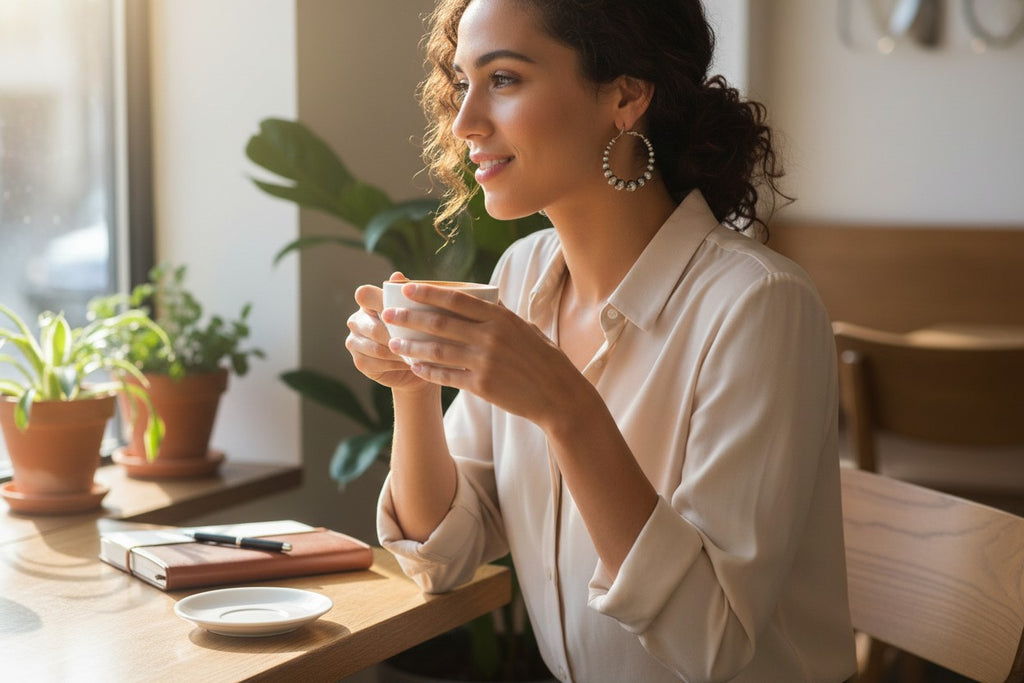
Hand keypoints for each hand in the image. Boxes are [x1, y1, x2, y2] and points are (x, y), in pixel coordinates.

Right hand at [345, 273, 433, 393]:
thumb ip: (407, 296)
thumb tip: (397, 275)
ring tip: (417, 353)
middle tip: (419, 340)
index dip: (378, 300)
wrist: (419, 363)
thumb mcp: (418, 313)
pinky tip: (408, 364)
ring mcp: (354, 341)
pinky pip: (376, 363)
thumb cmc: (419, 331)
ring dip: (399, 352)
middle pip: (373, 327)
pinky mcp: (359, 362)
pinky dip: (395, 365)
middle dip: (397, 335)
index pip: (364, 294)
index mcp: (369, 303)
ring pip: (376, 347)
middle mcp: (357, 320)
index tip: (399, 311)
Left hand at [380, 282, 587, 426]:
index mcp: (500, 318)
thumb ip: (500, 315)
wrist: (559, 395)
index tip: (406, 288)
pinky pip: (447, 376)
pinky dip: (428, 371)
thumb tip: (478, 299)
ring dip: (412, 346)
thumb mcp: (525, 328)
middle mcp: (490, 337)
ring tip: (394, 343)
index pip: (456, 299)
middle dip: (410, 318)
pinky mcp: (482, 386)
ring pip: (438, 350)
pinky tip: (414, 367)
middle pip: (440, 323)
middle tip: (388, 315)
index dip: (428, 292)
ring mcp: (485, 362)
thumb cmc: (544, 359)